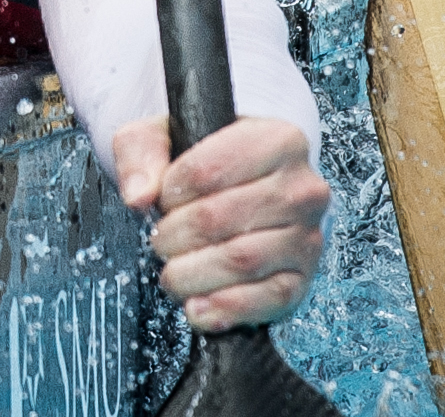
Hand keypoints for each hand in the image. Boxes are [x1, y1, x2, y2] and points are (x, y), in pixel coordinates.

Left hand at [113, 117, 327, 330]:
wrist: (244, 188)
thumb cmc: (206, 160)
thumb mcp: (165, 138)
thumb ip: (142, 154)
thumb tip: (138, 196)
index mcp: (279, 140)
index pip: (209, 169)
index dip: (171, 191)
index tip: (162, 199)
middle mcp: (302, 188)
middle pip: (222, 218)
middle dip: (175, 236)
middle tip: (160, 239)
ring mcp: (307, 236)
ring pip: (242, 261)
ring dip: (192, 274)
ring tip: (172, 271)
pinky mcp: (301, 280)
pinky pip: (266, 300)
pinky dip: (223, 307)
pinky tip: (196, 304)